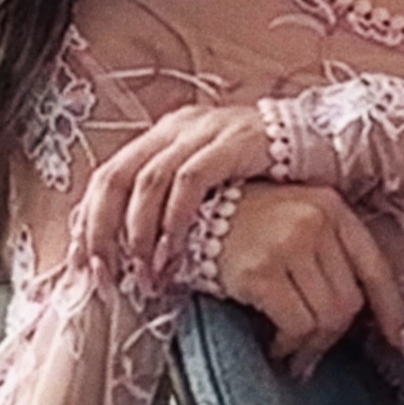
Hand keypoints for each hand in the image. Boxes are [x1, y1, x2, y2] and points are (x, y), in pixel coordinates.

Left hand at [68, 101, 278, 284]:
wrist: (318, 139)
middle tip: (105, 275)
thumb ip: (173, 204)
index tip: (85, 266)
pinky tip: (175, 251)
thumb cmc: (261, 174)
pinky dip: (175, 219)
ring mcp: (201, 132)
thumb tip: (134, 249)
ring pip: (147, 180)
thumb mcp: (208, 182)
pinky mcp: (230, 143)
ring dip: (139, 232)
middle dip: (102, 230)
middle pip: (114, 177)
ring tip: (144, 272)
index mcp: (161, 137)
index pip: (106, 178)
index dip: (88, 222)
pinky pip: (189, 180)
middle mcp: (174, 129)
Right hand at [206, 187, 403, 375]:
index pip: (375, 267)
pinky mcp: (261, 269)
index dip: (391, 310)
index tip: (399, 341)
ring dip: (309, 347)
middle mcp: (316, 219)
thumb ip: (326, 255)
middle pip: (350, 301)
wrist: (179, 212)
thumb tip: (357, 317)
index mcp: (331, 206)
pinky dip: (288, 345)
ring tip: (290, 350)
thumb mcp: (291, 222)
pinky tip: (274, 344)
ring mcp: (289, 242)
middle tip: (311, 352)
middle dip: (333, 337)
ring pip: (327, 318)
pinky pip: (296, 325)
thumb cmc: (236, 224)